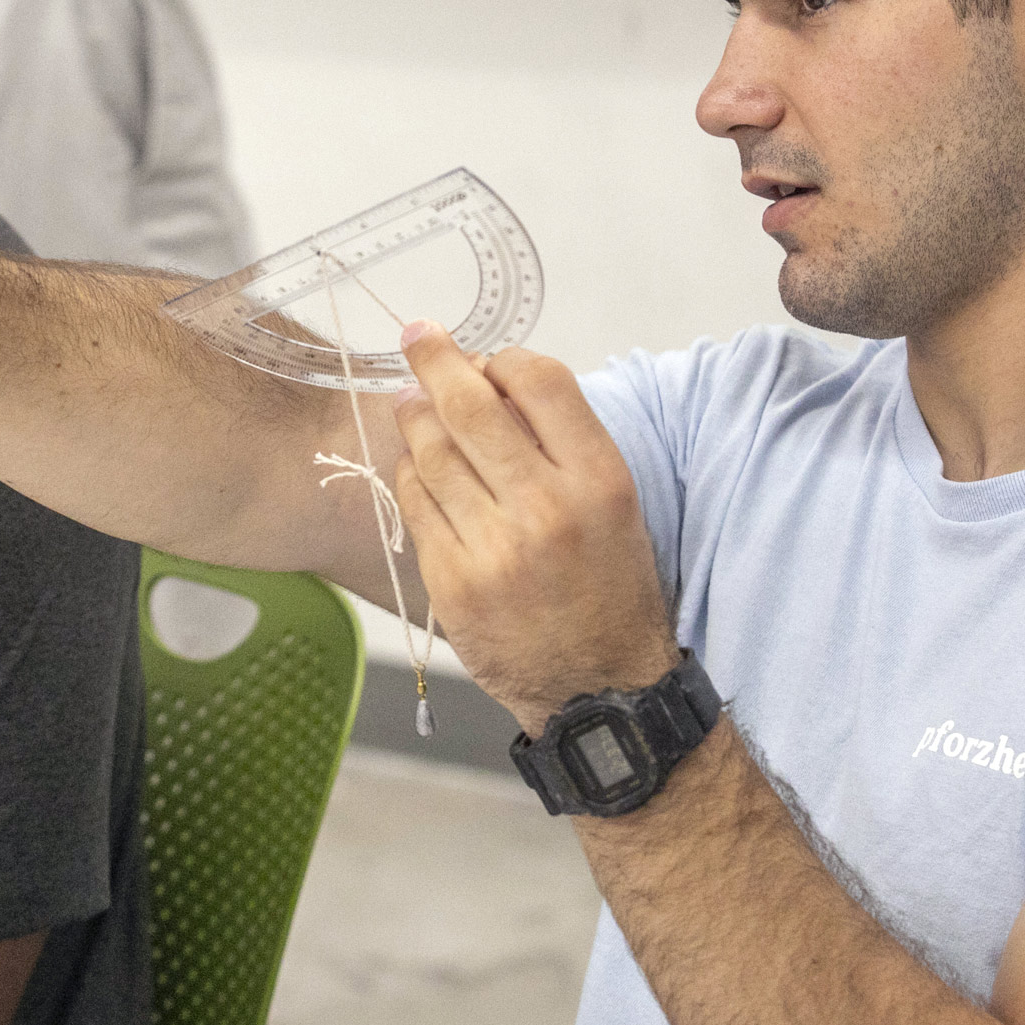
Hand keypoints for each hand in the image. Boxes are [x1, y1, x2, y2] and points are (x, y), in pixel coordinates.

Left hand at [390, 322, 679, 730]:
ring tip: (409, 402)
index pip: (539, 380)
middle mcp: (547, 508)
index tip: (485, 358)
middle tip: (417, 335)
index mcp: (599, 479)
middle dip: (435, 358)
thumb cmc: (610, 589)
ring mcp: (495, 547)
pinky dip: (411, 474)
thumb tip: (491, 381)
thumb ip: (561, 443)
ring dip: (414, 415)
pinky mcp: (453, 582)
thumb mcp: (615, 505)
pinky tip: (419, 467)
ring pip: (432, 449)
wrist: (601, 689)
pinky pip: (415, 502)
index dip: (503, 358)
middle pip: (471, 404)